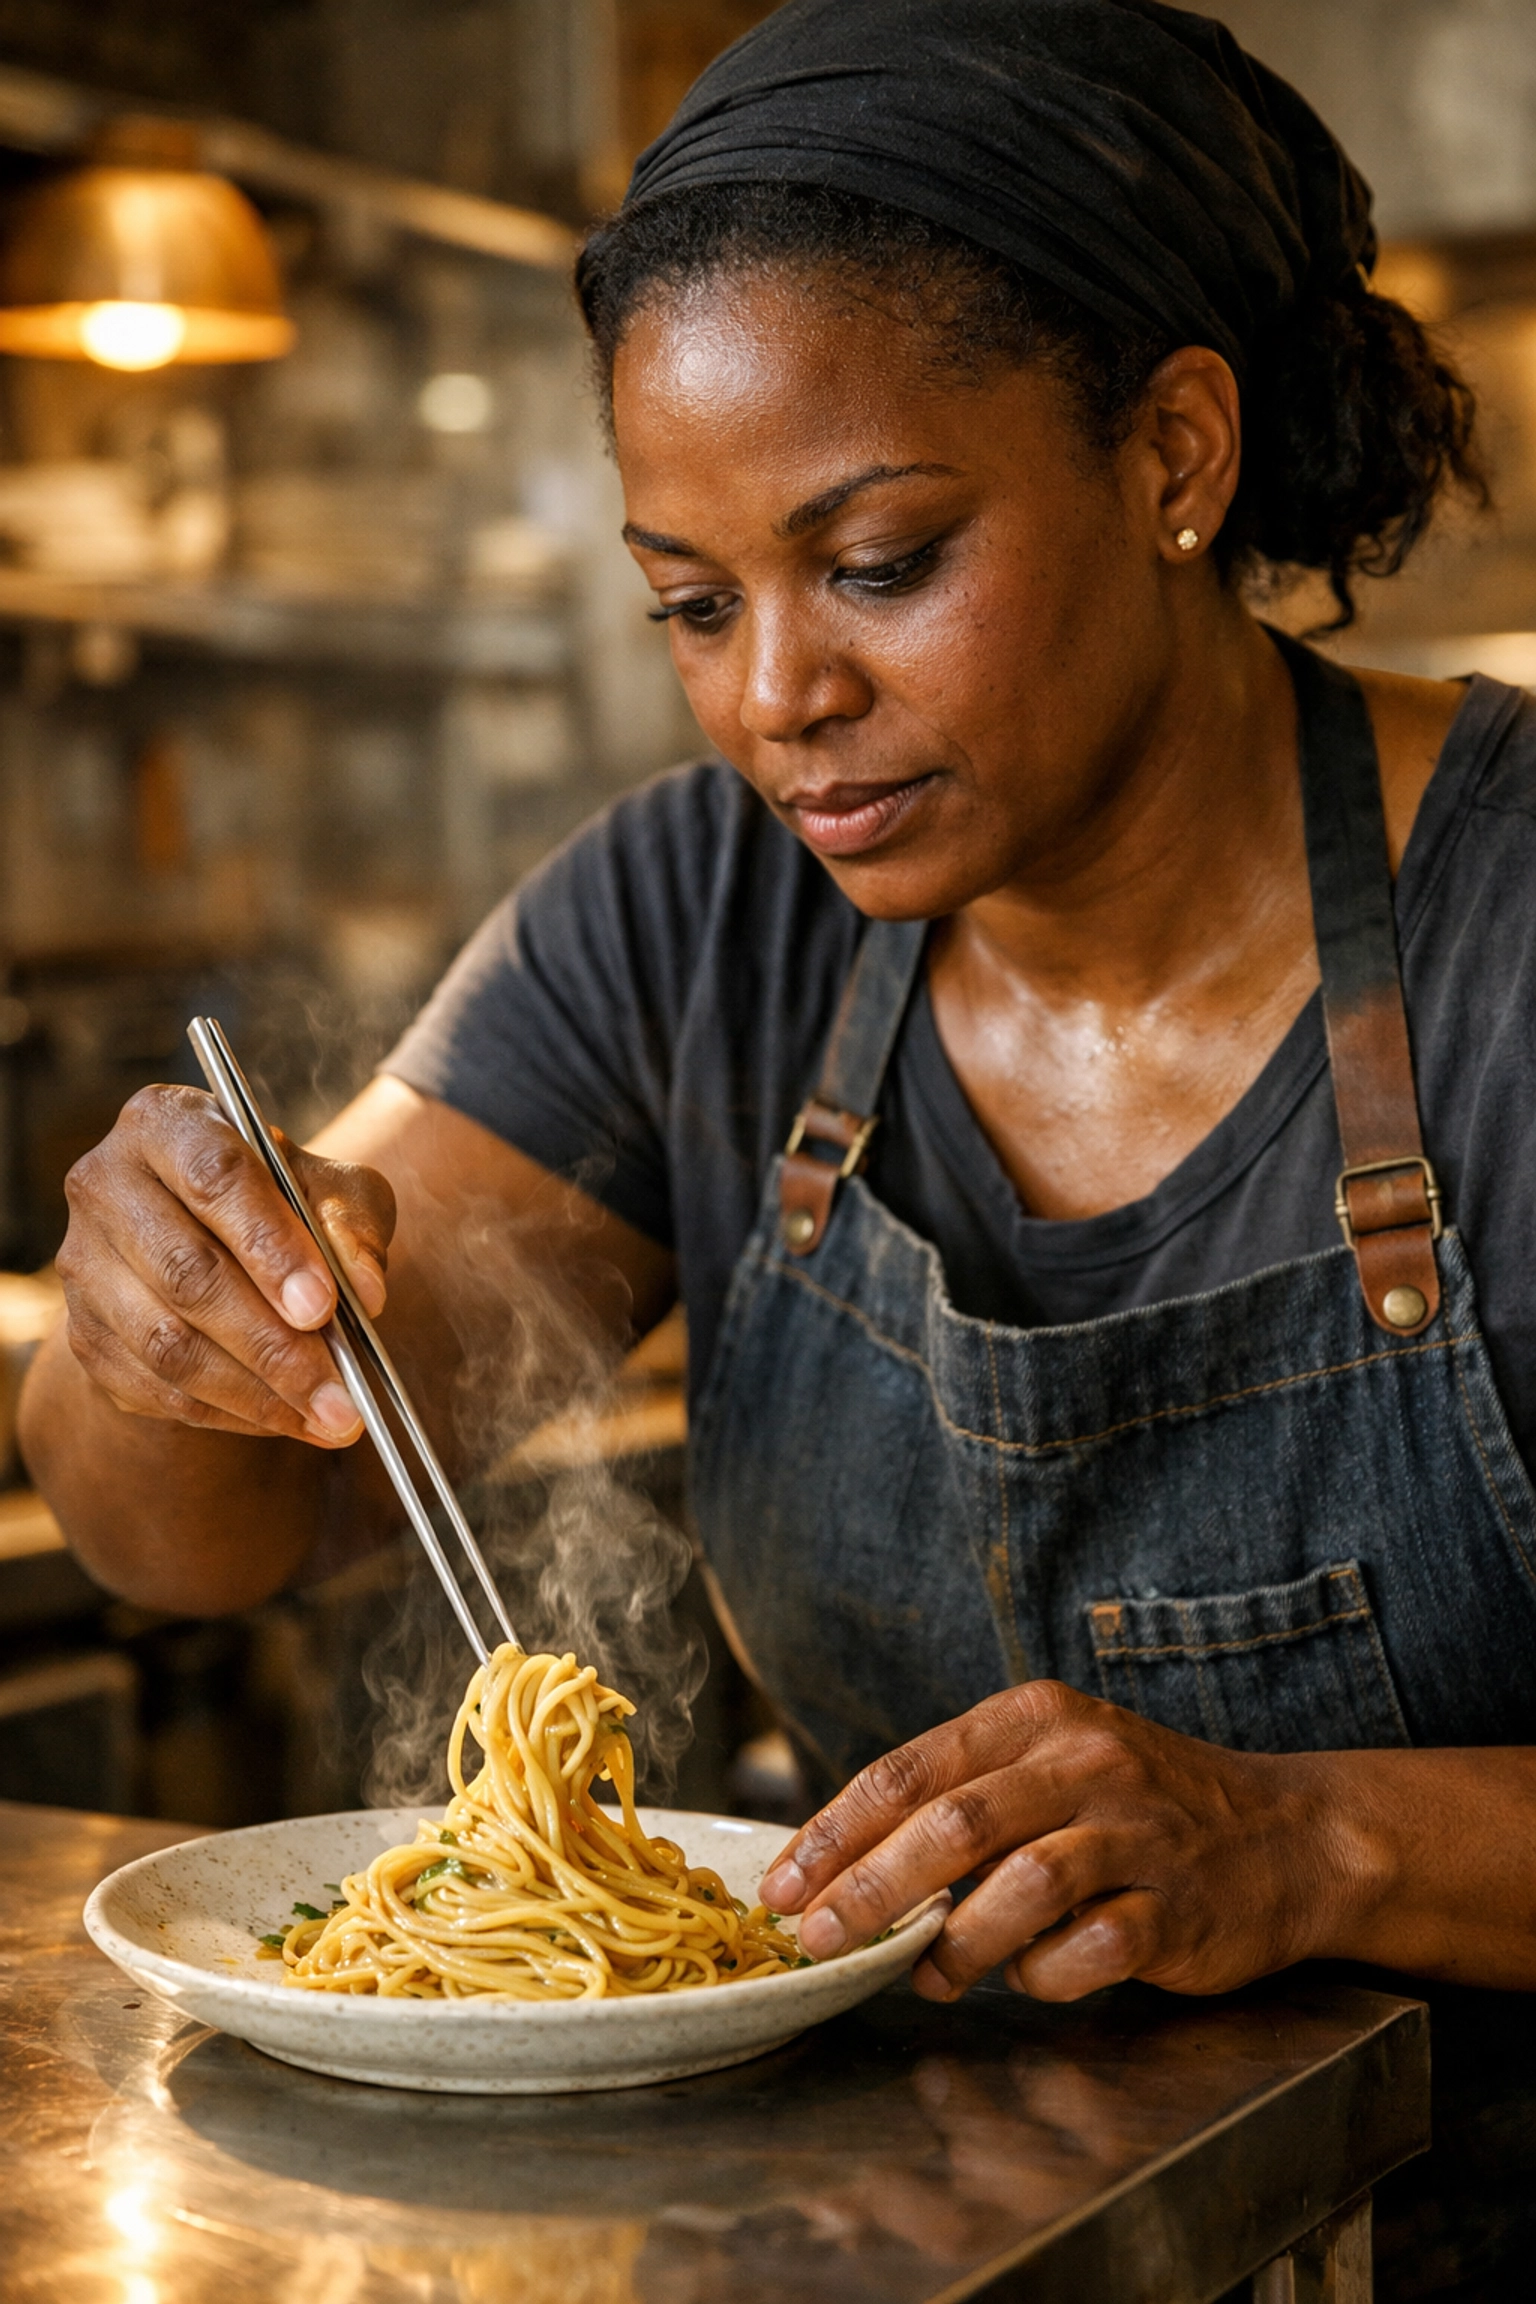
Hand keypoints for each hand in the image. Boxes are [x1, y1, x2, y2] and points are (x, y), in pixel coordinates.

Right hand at [57, 1083, 395, 1446]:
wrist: (210, 1242)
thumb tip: (364, 1294)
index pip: (214, 1179)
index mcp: (165, 1124)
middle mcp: (105, 1185)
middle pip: (187, 1273)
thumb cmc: (280, 1202)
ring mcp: (83, 1265)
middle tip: (342, 1393)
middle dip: (274, 1345)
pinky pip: (155, 1390)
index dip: (271, 1246)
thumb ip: (351, 1226)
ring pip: (167, 1344)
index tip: (324, 1306)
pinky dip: (229, 1415)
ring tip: (330, 1420)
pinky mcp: (84, 1335)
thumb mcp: (330, 1190)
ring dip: (257, 1394)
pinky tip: (287, 1421)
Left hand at [757, 1681, 1348, 2001]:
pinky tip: (1029, 1977)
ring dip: (957, 1944)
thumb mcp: (1051, 1767)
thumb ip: (961, 1804)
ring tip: (931, 1975)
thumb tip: (849, 1874)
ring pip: (1017, 1885)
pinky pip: (1088, 1949)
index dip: (835, 1832)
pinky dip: (1043, 1974)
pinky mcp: (1176, 1905)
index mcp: (1035, 1718)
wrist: (1288, 1836)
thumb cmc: (1141, 1807)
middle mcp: (1084, 1761)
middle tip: (820, 1937)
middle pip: (952, 1825)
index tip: (782, 1885)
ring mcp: (1136, 1832)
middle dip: (870, 1889)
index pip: (908, 1770)